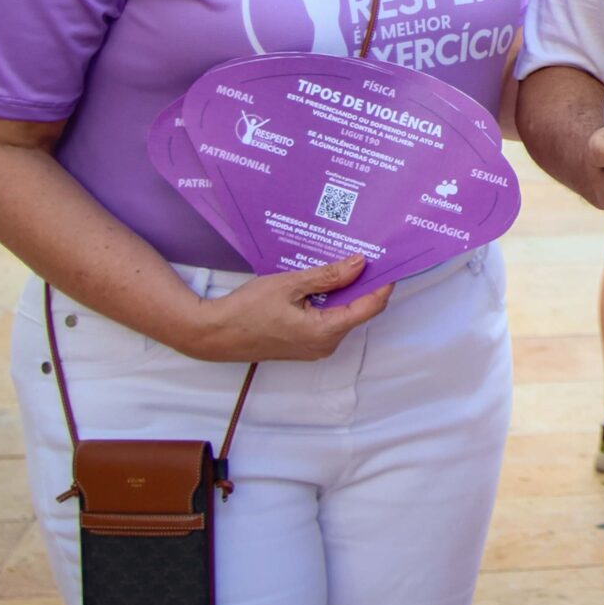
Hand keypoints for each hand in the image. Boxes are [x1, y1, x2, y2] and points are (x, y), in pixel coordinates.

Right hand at [182, 255, 391, 361]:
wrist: (214, 334)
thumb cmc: (247, 310)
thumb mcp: (290, 285)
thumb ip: (328, 276)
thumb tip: (359, 264)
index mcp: (325, 331)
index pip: (369, 307)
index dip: (382, 285)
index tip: (389, 263)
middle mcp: (325, 344)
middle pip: (357, 311)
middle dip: (362, 285)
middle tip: (361, 257)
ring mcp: (314, 347)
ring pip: (342, 315)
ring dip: (343, 292)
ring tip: (339, 265)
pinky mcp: (304, 344)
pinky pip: (327, 321)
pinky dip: (329, 302)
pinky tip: (320, 283)